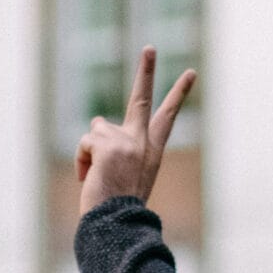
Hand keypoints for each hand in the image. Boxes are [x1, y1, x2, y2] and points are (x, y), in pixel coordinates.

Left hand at [76, 46, 195, 212]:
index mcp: (153, 150)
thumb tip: (97, 121)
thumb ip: (116, 145)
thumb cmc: (118, 206)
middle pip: (143, 98)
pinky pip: (85, 143)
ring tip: (97, 177)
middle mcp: (144, 141)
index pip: (168, 116)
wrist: (117, 224)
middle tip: (150, 48)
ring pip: (97, 128)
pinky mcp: (109, 143)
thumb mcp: (124, 173)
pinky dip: (82, 161)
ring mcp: (128, 140)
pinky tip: (89, 179)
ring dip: (90, 151)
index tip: (191, 73)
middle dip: (147, 70)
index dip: (179, 94)